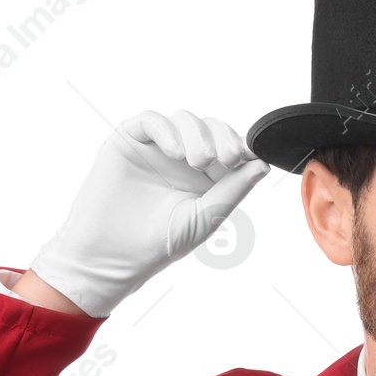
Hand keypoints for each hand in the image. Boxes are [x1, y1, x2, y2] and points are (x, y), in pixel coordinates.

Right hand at [30, 110, 269, 316]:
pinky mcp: (129, 141)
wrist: (112, 255)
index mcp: (205, 176)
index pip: (228, 147)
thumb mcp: (206, 217)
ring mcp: (155, 147)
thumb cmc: (159, 243)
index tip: (246, 155)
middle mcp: (182, 158)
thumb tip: (263, 164)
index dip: (240, 145)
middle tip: (226, 158)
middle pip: (210, 128)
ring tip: (198, 161)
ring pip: (184, 120)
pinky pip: (151, 121)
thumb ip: (234, 190)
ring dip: (197, 135)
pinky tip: (175, 153)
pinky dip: (167, 130)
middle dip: (222, 137)